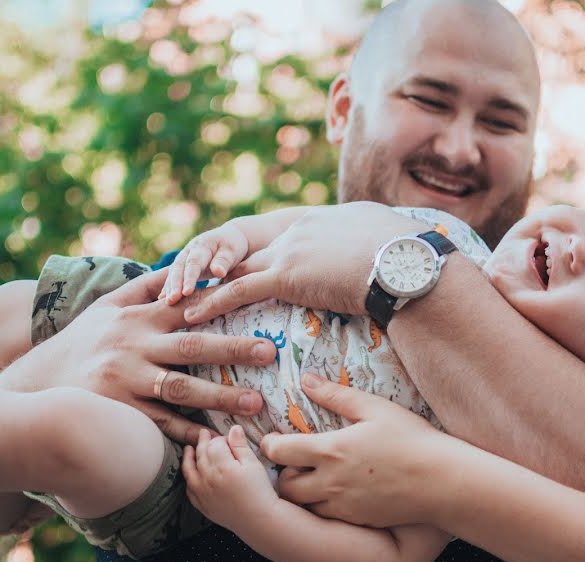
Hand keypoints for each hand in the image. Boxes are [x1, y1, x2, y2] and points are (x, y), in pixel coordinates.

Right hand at [0, 268, 275, 443]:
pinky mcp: (119, 412)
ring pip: (180, 388)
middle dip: (233, 348)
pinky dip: (189, 432)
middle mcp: (133, 347)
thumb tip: (183, 264)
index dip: (221, 303)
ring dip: (220, 395)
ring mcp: (125, 381)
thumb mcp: (108, 307)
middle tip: (269, 352)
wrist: (33, 386)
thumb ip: (147, 287)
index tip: (255, 300)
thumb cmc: (81, 342)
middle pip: (191, 346)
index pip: (186, 307)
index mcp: (137, 319)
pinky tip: (217, 438)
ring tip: (255, 403)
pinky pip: (161, 424)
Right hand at [161, 221, 248, 304]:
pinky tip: (164, 299)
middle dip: (174, 284)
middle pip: (179, 268)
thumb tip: (218, 272)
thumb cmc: (232, 246)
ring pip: (174, 273)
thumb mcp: (232, 251)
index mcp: (202, 246)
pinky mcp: (184, 267)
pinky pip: (174, 277)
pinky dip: (169, 287)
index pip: (194, 263)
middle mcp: (189, 251)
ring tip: (168, 302)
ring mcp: (184, 258)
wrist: (229, 238)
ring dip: (169, 287)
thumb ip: (224, 261)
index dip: (189, 278)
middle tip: (171, 300)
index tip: (186, 292)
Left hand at [182, 427, 278, 531]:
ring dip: (189, 457)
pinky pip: (189, 488)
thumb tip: (234, 428)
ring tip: (189, 448)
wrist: (257, 519)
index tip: (228, 439)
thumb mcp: (253, 464)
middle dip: (203, 442)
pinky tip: (191, 472)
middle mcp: (208, 478)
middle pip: (201, 453)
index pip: (215, 444)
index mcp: (223, 466)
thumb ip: (240, 445)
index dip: (221, 438)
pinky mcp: (201, 504)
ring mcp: (202, 492)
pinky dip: (188, 477)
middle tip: (204, 433)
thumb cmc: (259, 491)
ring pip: (189, 469)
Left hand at [184, 202, 421, 323]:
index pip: (278, 241)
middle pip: (249, 250)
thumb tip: (387, 252)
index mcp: (320, 223)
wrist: (406, 263)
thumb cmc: (408, 257)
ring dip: (203, 285)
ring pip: (235, 269)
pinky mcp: (287, 275)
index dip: (255, 256)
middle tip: (190, 283)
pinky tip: (191, 315)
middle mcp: (298, 230)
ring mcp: (290, 250)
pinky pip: (238, 291)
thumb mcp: (389, 238)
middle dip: (217, 267)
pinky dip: (211, 303)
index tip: (237, 267)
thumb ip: (373, 243)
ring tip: (176, 300)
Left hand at [259, 374, 444, 528]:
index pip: (279, 452)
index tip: (274, 440)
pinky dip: (324, 505)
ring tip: (317, 476)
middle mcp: (330, 482)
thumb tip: (307, 380)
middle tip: (295, 462)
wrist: (441, 481)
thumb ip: (337, 395)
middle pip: (284, 486)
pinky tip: (340, 491)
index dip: (270, 445)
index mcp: (331, 450)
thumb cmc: (412, 439)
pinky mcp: (357, 520)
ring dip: (303, 492)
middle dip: (283, 474)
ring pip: (303, 505)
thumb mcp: (375, 408)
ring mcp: (343, 505)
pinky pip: (327, 516)